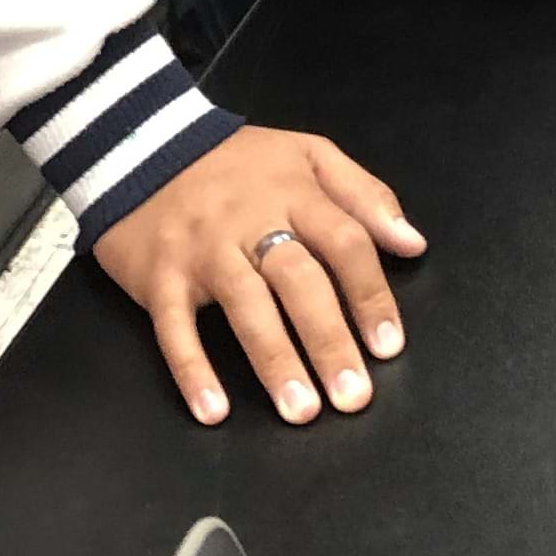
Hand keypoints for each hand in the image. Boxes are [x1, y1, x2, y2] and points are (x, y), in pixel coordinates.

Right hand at [93, 124, 426, 428]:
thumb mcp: (308, 154)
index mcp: (294, 191)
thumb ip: (365, 195)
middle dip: (329, 341)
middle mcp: (250, 220)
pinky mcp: (159, 275)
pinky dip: (191, 369)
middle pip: (299, 280)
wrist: (141, 144)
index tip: (389, 347)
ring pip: (245, 305)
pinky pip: (174, 326)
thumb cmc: (237, 164)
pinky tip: (213, 410)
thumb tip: (413, 243)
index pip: (344, 243)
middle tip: (354, 396)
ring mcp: (202, 249)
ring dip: (275, 360)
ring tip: (301, 410)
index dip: (370, 296)